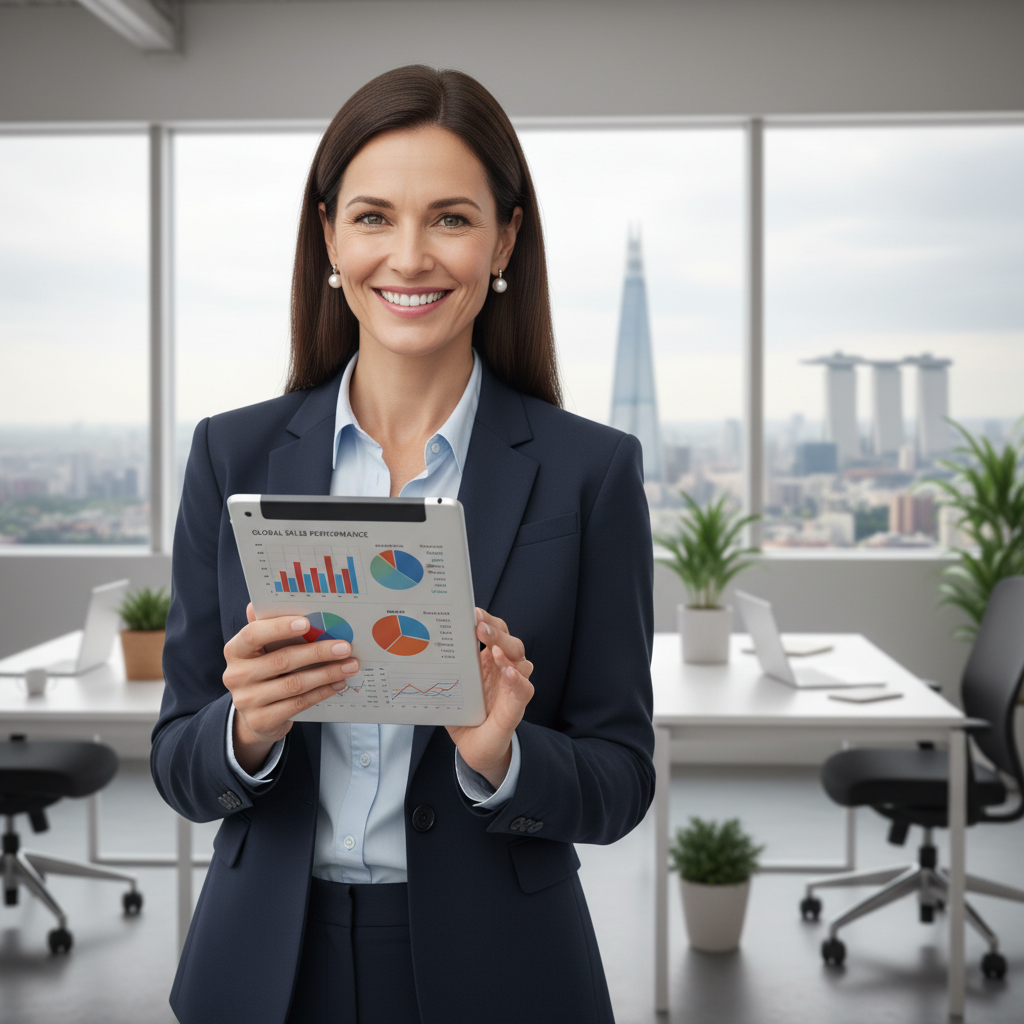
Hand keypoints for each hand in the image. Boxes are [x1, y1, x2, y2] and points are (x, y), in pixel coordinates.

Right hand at [223, 603, 360, 774]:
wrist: (255, 716)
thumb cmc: (264, 672)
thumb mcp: (262, 650)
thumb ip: (268, 627)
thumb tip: (266, 601)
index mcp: (235, 650)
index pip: (253, 634)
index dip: (280, 627)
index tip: (307, 622)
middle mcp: (236, 675)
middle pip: (282, 660)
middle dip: (318, 652)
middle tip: (345, 647)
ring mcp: (248, 701)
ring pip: (295, 684)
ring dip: (327, 673)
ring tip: (350, 666)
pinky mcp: (262, 720)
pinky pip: (299, 704)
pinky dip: (322, 692)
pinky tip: (338, 683)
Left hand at [446, 608, 534, 789]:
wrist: (476, 750)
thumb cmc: (465, 717)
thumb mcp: (451, 690)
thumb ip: (446, 672)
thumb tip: (421, 650)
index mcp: (488, 662)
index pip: (495, 633)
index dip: (487, 621)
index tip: (473, 612)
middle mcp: (505, 670)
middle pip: (510, 642)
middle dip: (496, 632)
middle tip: (480, 627)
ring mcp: (513, 687)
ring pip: (520, 661)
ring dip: (506, 651)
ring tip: (492, 649)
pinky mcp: (517, 707)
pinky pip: (524, 689)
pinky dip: (516, 679)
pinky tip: (507, 672)